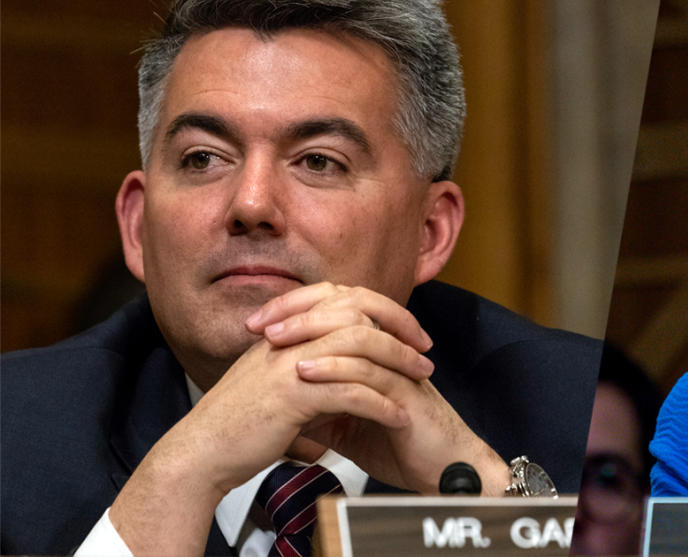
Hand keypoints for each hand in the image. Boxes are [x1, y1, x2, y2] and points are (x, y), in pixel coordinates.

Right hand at [112, 283, 427, 553]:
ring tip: (422, 381)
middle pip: (359, 313)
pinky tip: (398, 416)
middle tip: (425, 351)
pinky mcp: (292, 396)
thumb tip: (342, 362)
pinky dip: (380, 404)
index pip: (344, 298)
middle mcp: (288, 337)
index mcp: (285, 328)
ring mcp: (289, 363)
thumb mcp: (274, 377)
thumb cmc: (238, 420)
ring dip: (398, 363)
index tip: (409, 330)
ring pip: (360, 347)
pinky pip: (350, 393)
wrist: (202, 451)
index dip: (382, 309)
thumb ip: (306, 361)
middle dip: (399, 329)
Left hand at [252, 283, 509, 495]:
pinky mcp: (406, 393)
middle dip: (299, 311)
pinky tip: (305, 370)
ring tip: (276, 340)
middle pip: (346, 306)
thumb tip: (282, 405)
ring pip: (356, 332)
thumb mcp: (348, 424)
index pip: (336, 308)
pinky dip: (335, 367)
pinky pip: (369, 370)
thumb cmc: (402, 446)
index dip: (298, 307)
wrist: (440, 473)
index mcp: (377, 350)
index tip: (258, 323)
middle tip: (261, 324)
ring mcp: (400, 368)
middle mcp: (390, 350)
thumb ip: (322, 407)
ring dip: (312, 332)